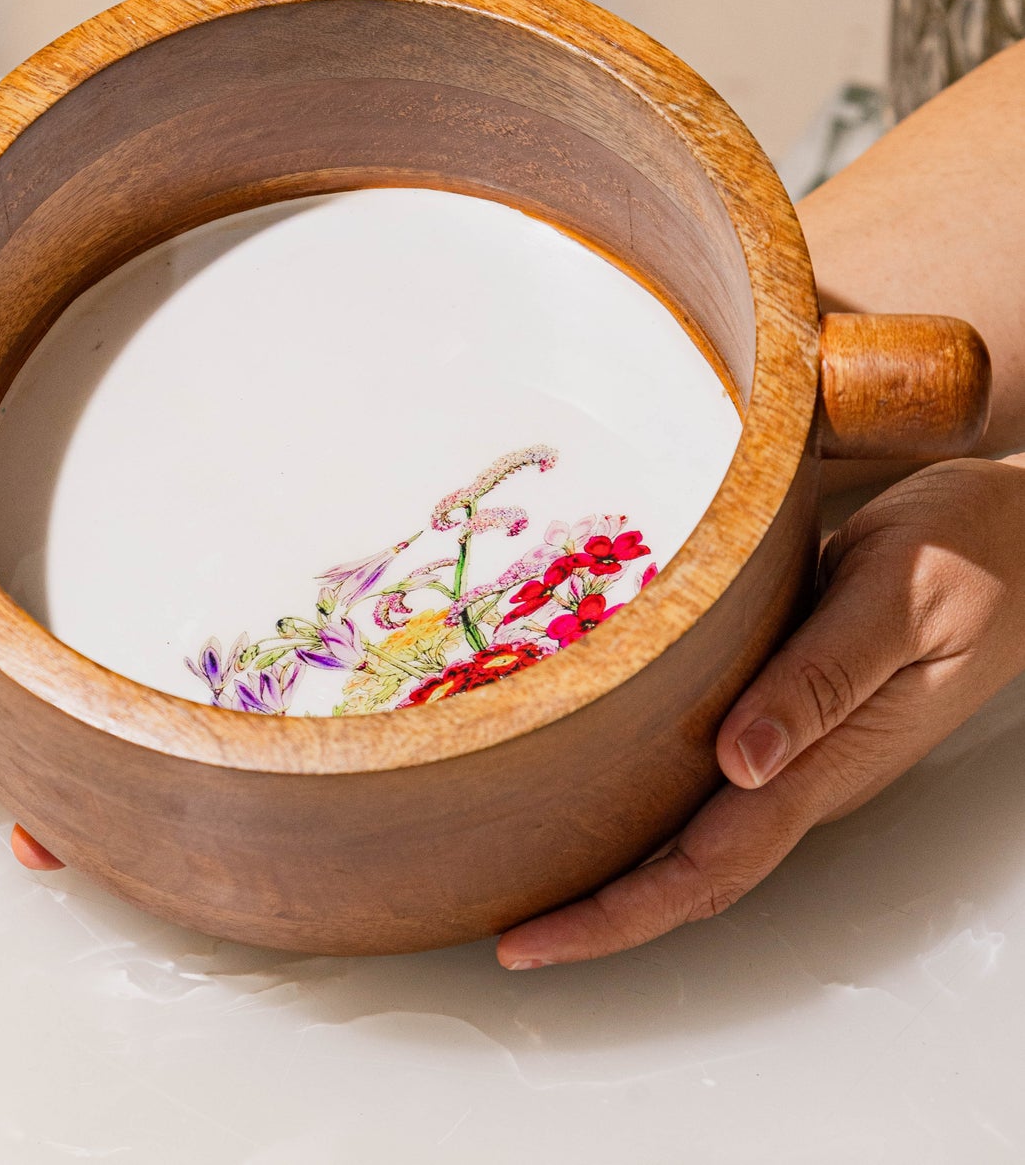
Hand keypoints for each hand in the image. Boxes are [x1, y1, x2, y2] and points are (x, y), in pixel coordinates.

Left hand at [498, 455, 1024, 968]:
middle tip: (504, 928)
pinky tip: (593, 782)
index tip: (534, 939)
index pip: (712, 866)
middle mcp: (808, 769)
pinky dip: (643, 798)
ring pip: (696, 832)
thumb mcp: (899, 597)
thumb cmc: (973, 553)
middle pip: (693, 872)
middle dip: (598, 911)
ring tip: (526, 869)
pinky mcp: (792, 709)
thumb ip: (825, 678)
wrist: (1022, 536)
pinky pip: (708, 777)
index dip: (618, 913)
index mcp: (832, 759)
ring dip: (614, 863)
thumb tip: (740, 760)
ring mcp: (801, 746)